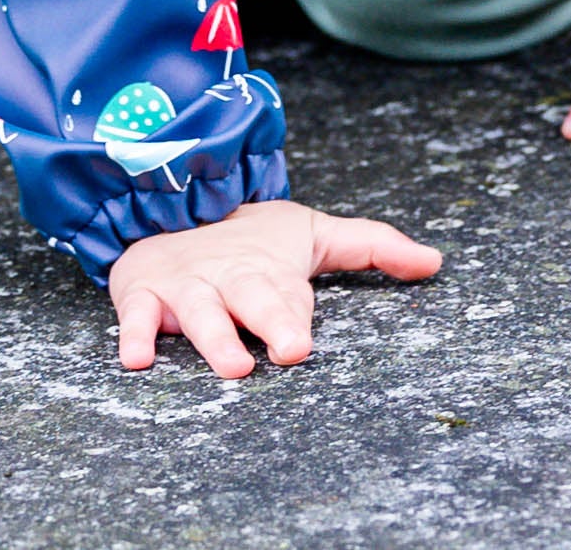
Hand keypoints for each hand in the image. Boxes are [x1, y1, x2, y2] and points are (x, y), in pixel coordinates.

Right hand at [108, 199, 441, 378]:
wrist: (169, 205)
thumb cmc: (249, 237)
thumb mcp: (311, 233)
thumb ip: (372, 247)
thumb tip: (436, 262)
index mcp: (271, 270)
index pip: (291, 295)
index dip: (297, 317)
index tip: (304, 343)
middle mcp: (231, 278)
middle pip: (254, 297)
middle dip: (272, 321)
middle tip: (291, 349)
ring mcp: (187, 287)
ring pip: (200, 312)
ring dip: (214, 337)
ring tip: (233, 365)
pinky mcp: (144, 292)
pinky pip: (135, 314)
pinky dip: (134, 333)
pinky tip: (138, 358)